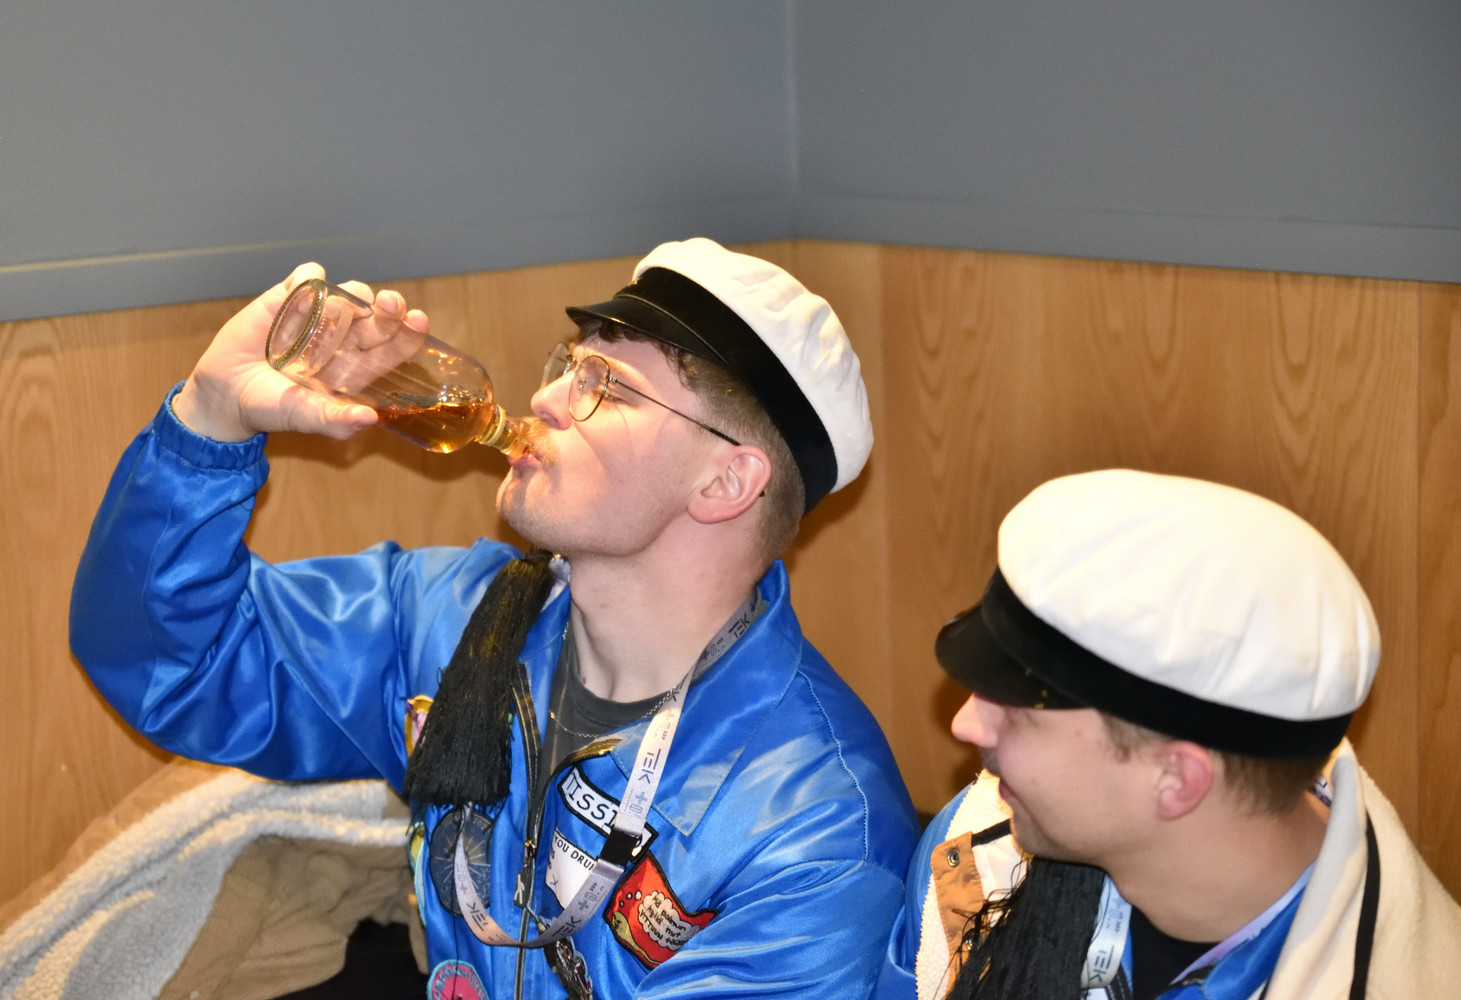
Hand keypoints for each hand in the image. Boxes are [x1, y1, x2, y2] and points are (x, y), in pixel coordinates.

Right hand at [171, 264, 429, 441]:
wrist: (225, 391)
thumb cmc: (271, 408)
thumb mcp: (302, 417)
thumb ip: (334, 421)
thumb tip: (369, 419)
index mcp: (358, 367)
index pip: (396, 346)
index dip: (410, 333)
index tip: (416, 320)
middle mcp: (346, 338)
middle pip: (381, 315)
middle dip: (390, 308)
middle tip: (389, 304)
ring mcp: (320, 315)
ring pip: (353, 290)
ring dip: (348, 296)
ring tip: (322, 317)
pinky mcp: (289, 297)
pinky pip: (310, 276)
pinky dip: (309, 279)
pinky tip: (299, 293)